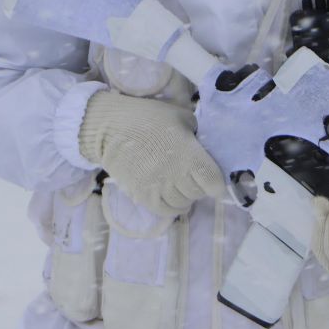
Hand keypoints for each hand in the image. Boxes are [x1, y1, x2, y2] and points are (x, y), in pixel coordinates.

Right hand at [78, 91, 226, 217]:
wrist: (111, 127)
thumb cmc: (148, 117)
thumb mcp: (181, 116)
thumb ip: (197, 134)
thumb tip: (204, 148)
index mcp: (188, 154)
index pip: (214, 182)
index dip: (217, 183)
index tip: (213, 178)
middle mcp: (175, 175)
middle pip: (199, 193)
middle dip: (199, 185)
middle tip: (192, 175)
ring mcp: (158, 188)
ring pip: (183, 204)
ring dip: (185, 195)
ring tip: (180, 184)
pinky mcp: (143, 196)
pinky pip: (166, 211)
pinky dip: (172, 206)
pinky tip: (170, 195)